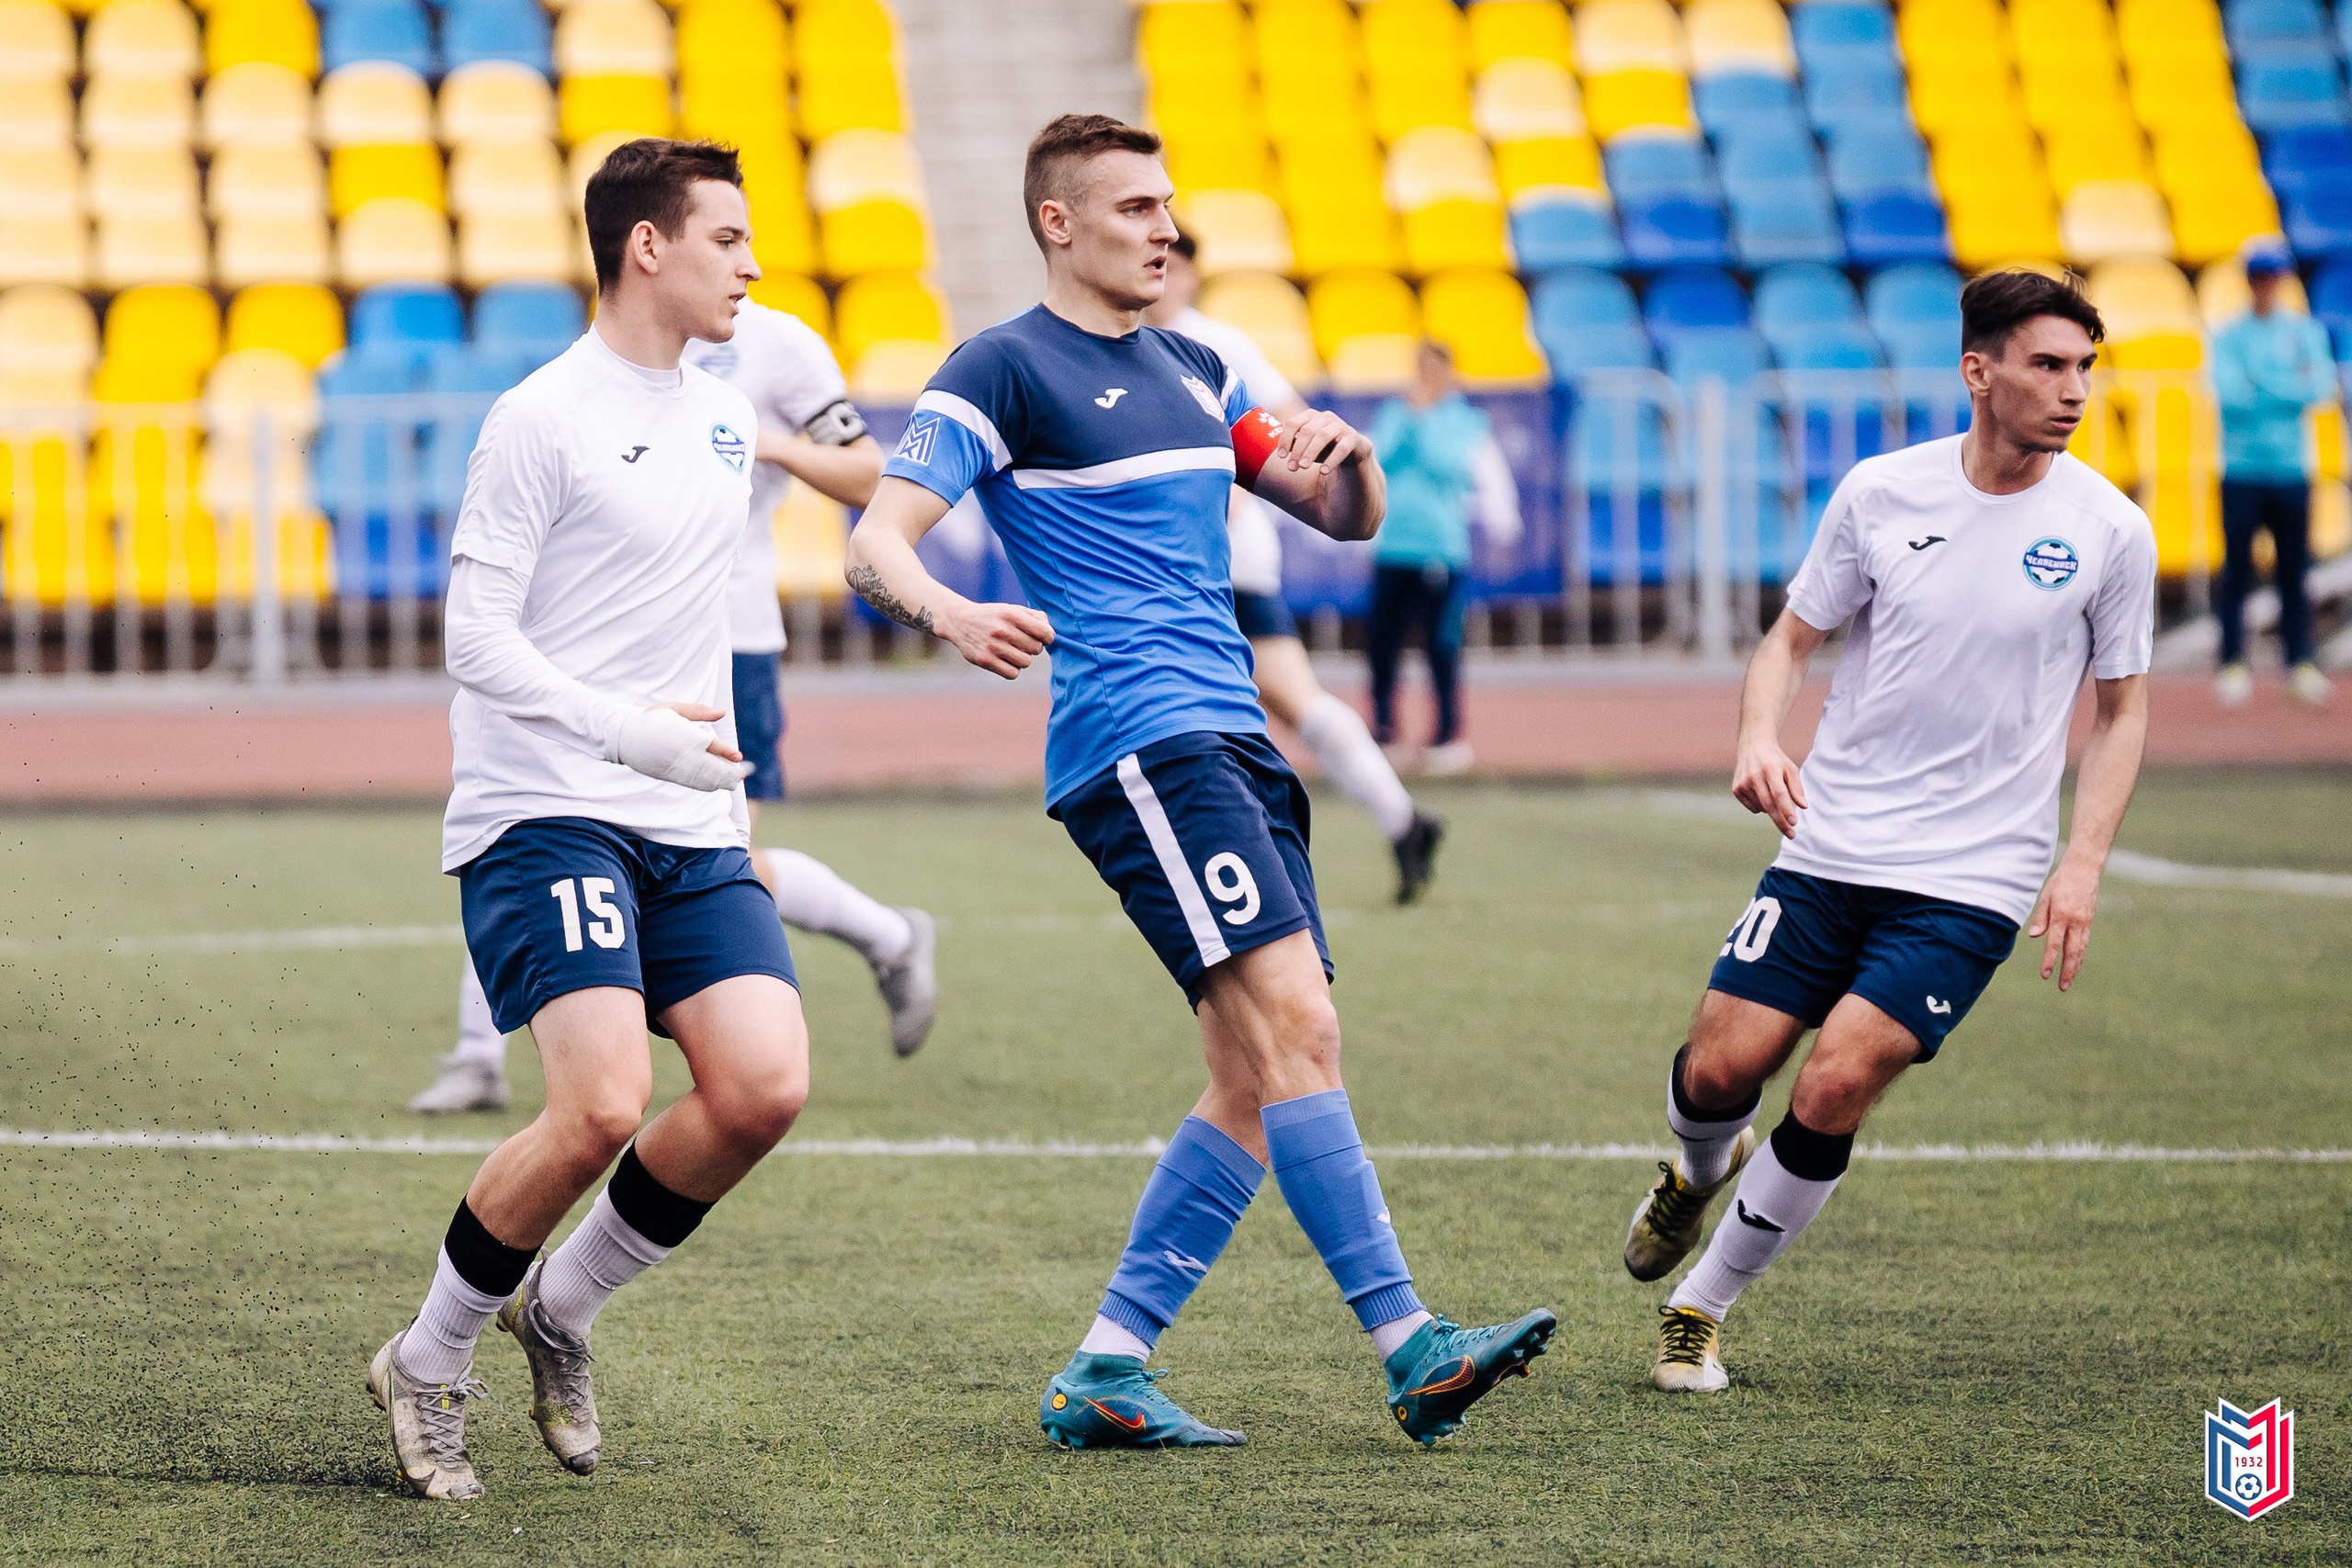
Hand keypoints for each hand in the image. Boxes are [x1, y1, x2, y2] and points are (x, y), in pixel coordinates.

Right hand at [615, 703, 750, 791]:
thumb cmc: (652, 718)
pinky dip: (705, 784)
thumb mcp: (674, 708)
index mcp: (682, 734)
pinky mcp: (668, 774)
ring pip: (701, 777)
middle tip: (742, 774)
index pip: (709, 745)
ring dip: (719, 781)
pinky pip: (690, 782)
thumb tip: (722, 713)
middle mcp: (679, 752)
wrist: (623, 736)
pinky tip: (716, 785)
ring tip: (734, 781)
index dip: (725, 752)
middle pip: (708, 766)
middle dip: (727, 772)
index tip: (738, 756)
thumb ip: (699, 712)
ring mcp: (673, 765)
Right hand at [936, 601, 1053, 679]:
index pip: (1044, 632)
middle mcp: (1002, 629)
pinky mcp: (985, 661)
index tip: (1043, 637)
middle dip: (1033, 647)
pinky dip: (1012, 669)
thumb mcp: (1011, 609)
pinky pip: (1013, 673)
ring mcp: (992, 646)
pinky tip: (1005, 660)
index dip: (1048, 637)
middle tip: (1022, 643)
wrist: (959, 621)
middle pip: (1036, 649)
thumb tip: (1050, 634)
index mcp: (1011, 614)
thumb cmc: (993, 616)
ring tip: (1013, 651)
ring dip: (1023, 658)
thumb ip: (1035, 617)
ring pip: (1026, 662)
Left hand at [1275, 409, 1369, 476]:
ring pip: (1323, 436)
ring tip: (1303, 467)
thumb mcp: (1307, 447)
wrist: (1353, 453)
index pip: (1293, 423)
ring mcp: (1341, 426)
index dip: (1285, 439)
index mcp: (1311, 416)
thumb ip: (1294, 446)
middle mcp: (1326, 417)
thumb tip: (1280, 452)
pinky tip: (1323, 472)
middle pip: (1307, 430)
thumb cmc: (1324, 449)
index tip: (1281, 457)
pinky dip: (1332, 460)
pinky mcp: (1353, 438)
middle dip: (1298, 450)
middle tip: (1291, 468)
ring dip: (1311, 452)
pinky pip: (1342, 448)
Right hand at [1731, 735, 1806, 836]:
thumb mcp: (1790, 769)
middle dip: (1781, 821)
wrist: (1753, 747)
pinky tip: (1762, 793)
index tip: (1794, 823)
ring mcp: (1743, 783)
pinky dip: (1761, 806)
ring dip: (1772, 810)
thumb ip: (1797, 788)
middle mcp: (1754, 776)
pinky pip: (1753, 807)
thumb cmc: (1776, 760)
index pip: (1779, 793)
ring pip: (1761, 808)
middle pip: (1769, 805)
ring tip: (1773, 794)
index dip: (1786, 809)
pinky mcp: (1736, 789)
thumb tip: (1803, 806)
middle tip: (1791, 834)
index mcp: (1770, 769)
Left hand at [2027, 859, 2099, 990]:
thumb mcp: (2045, 897)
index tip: (2045, 974)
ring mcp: (2085, 922)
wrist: (2083, 870)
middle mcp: (2076, 922)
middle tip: (2062, 987)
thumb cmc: (2060, 882)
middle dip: (2067, 971)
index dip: (2049, 960)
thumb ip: (2040, 918)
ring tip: (2069, 980)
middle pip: (2071, 952)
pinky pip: (2085, 942)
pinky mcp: (2089, 921)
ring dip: (2075, 966)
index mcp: (2062, 916)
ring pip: (2081, 949)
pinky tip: (2076, 963)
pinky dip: (2080, 955)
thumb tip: (2033, 936)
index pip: (2054, 944)